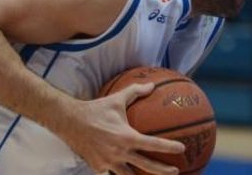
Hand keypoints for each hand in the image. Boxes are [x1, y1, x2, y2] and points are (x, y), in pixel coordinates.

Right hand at [60, 83, 184, 174]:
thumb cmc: (95, 109)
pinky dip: (119, 172)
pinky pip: (112, 173)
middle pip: (147, 166)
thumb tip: (152, 85)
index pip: (153, 144)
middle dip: (163, 170)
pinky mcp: (98, 167)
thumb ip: (135, 92)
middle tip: (176, 171)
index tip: (182, 149)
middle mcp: (120, 152)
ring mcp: (109, 162)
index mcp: (127, 136)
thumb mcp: (116, 99)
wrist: (70, 121)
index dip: (169, 147)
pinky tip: (125, 172)